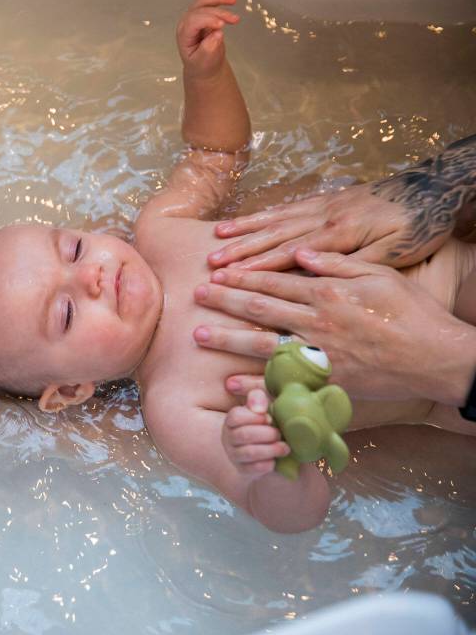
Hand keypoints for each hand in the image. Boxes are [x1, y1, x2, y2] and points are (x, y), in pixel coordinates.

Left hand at [176, 0, 239, 79]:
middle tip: (235, 19)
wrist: (203, 65)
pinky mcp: (201, 12)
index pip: (193, 22)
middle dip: (219, 12)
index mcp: (184, 35)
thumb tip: (217, 34)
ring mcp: (193, 16)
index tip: (222, 25)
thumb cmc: (202, 64)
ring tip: (233, 0)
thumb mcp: (204, 62)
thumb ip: (208, 49)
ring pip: (203, 0)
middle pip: (200, 9)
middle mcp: (186, 23)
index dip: (208, 21)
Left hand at [192, 249, 475, 404]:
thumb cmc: (412, 311)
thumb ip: (336, 263)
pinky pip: (283, 383)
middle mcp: (318, 322)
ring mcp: (321, 354)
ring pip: (263, 345)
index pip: (274, 281)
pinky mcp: (327, 382)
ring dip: (228, 339)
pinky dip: (255, 383)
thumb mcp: (379, 274)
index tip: (216, 272)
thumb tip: (300, 251)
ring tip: (199, 335)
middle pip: (260, 310)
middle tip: (195, 296)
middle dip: (224, 302)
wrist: (438, 358)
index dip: (242, 276)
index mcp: (328, 293)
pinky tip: (228, 383)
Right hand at [207, 182, 435, 269]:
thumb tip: (312, 273)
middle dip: (241, 251)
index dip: (259, 267)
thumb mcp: (396, 252)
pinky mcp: (327, 198)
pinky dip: (263, 214)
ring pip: (276, 219)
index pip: (291, 254)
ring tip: (216, 239)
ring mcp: (324, 204)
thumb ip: (354, 263)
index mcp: (341, 233)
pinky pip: (288, 207)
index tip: (232, 278)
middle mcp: (325, 216)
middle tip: (212, 265)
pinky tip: (245, 220)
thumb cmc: (419, 226)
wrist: (434, 188)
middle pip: (275, 236)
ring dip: (245, 230)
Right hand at [221, 389, 290, 477]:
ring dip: (271, 449)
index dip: (254, 417)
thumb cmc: (270, 421)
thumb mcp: (265, 403)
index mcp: (232, 420)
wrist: (273, 446)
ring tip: (285, 447)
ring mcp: (235, 455)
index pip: (236, 416)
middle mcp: (229, 437)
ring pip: (249, 453)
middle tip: (280, 434)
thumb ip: (258, 396)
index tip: (269, 418)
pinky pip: (254, 469)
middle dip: (267, 434)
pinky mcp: (243, 470)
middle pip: (243, 435)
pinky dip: (268, 464)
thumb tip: (258, 408)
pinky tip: (277, 460)